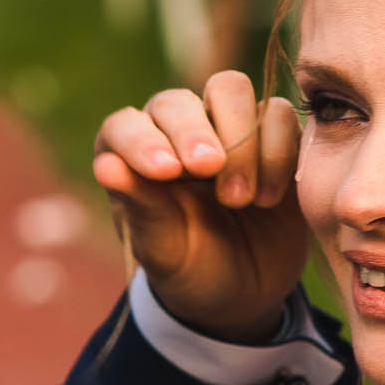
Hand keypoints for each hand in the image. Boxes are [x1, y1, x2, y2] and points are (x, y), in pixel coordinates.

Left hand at [92, 70, 308, 342]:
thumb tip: (106, 167)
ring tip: (242, 199)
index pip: (125, 126)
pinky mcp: (273, 137)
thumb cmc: (190, 271)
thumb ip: (141, 207)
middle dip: (194, 132)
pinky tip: (269, 199)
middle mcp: (175, 132)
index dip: (142, 141)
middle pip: (180, 100)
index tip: (165, 171)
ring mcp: (226, 129)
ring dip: (240, 140)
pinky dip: (278, 150)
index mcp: (133, 157)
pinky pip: (278, 114)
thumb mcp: (164, 251)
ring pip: (231, 91)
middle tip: (210, 170)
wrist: (246, 294)